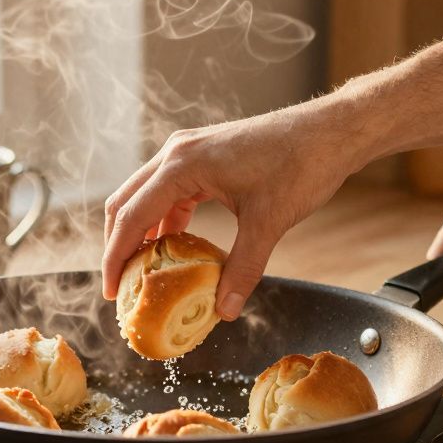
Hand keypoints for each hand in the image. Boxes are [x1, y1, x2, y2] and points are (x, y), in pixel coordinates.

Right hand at [102, 105, 369, 320]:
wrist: (330, 131)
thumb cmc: (301, 166)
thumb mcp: (269, 222)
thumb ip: (243, 268)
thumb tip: (223, 311)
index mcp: (182, 165)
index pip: (131, 217)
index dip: (116, 257)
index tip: (112, 292)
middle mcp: (176, 152)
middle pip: (125, 203)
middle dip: (118, 246)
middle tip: (121, 288)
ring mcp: (187, 151)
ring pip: (143, 196)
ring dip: (140, 233)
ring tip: (143, 272)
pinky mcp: (203, 156)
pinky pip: (168, 192)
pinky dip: (163, 221)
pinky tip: (174, 249)